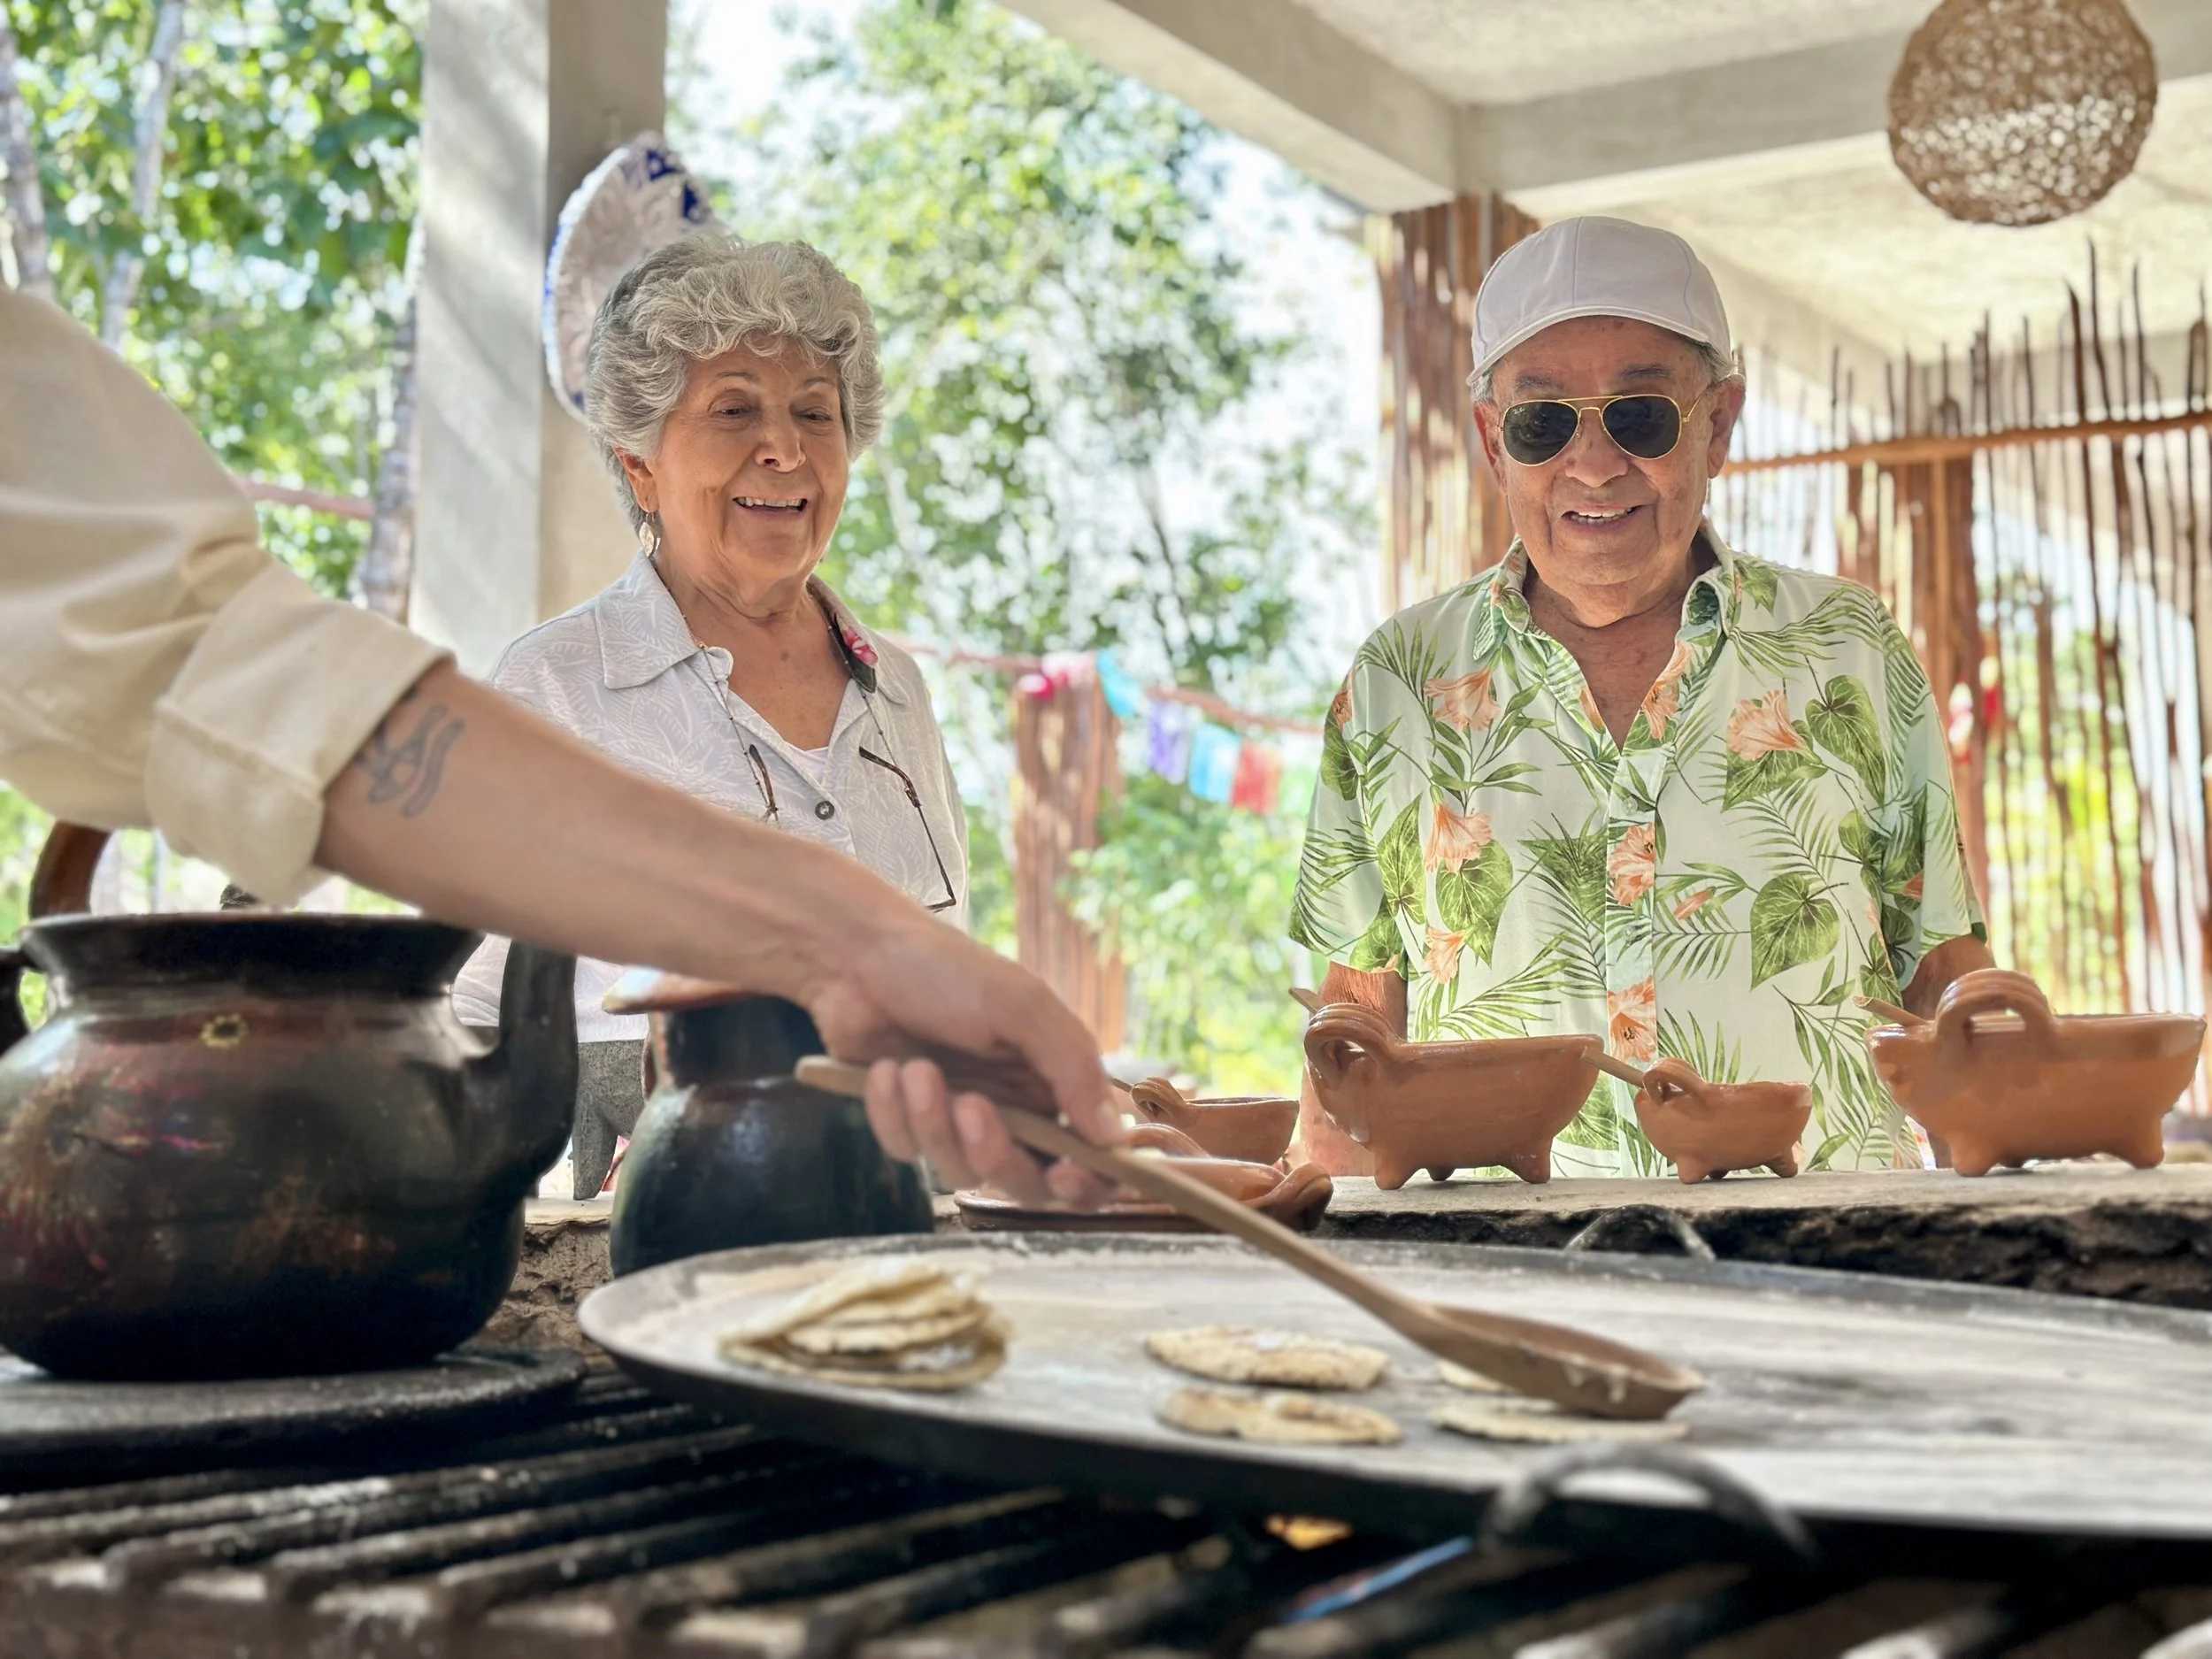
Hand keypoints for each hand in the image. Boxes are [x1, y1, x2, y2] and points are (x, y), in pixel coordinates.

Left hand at [806, 918, 1119, 1206]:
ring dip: (933, 1122)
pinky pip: (908, 1151)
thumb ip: (1072, 1068)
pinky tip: (885, 1069)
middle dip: (995, 1154)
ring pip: (960, 1171)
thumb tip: (1114, 1136)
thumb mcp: (1021, 1006)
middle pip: (1024, 1181)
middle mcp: (1012, 1110)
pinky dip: (892, 1113)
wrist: (859, 958)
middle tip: (972, 1110)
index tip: (1067, 1176)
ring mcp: (958, 1121)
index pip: (1087, 1155)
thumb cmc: (949, 971)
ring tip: (915, 1069)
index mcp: (1052, 1082)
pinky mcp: (909, 1123)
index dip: (1086, 1181)